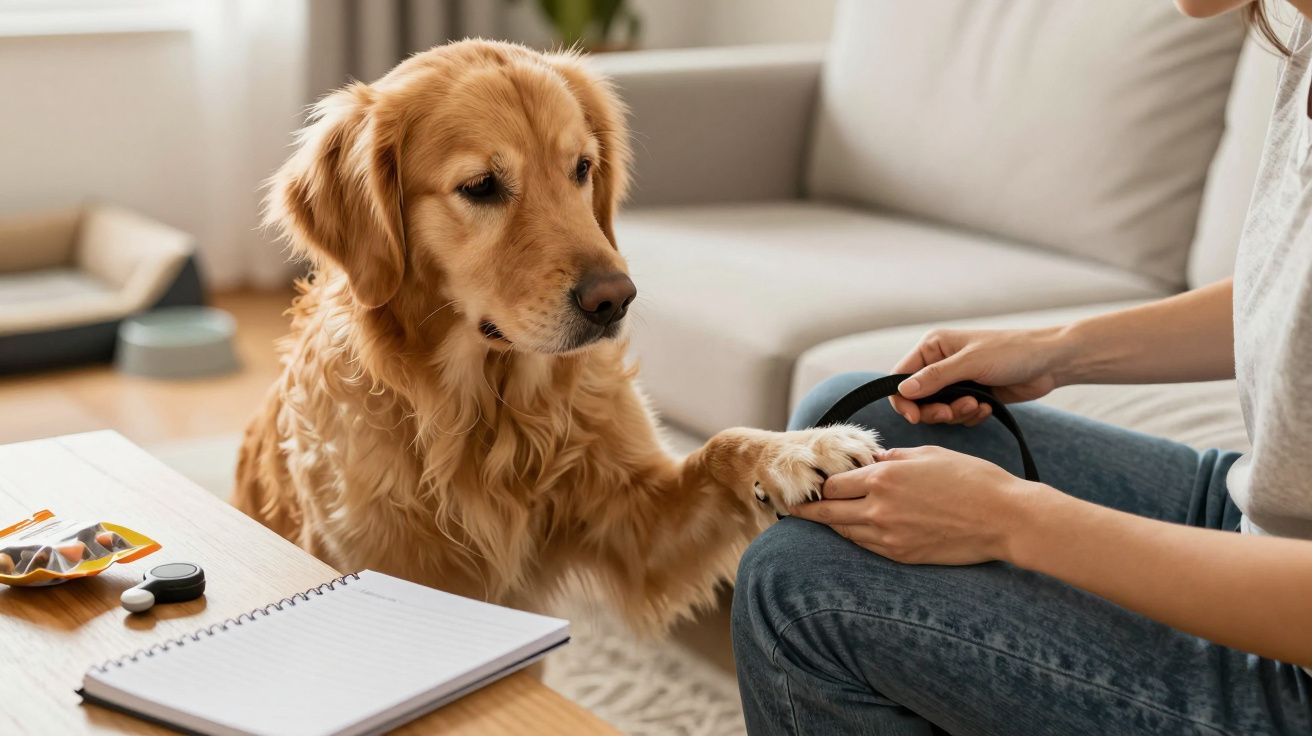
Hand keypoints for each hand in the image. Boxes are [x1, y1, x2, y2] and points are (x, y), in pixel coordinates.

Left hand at [790, 446, 1046, 564]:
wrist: (1004, 518)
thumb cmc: (971, 479)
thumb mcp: (928, 454)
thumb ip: (892, 458)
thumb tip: (871, 460)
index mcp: (883, 476)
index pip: (833, 483)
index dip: (820, 483)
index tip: (809, 482)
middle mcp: (878, 507)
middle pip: (827, 511)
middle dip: (809, 508)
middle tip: (793, 508)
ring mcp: (889, 536)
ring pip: (843, 531)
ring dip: (831, 524)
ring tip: (817, 519)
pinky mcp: (902, 555)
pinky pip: (865, 546)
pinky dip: (855, 537)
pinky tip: (851, 531)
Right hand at [891, 327, 1071, 425]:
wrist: (1050, 362)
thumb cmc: (1012, 352)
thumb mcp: (970, 363)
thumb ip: (935, 378)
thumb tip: (902, 390)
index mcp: (933, 347)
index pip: (901, 376)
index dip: (904, 399)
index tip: (916, 417)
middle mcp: (939, 364)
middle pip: (917, 398)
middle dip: (935, 410)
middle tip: (952, 413)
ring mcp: (956, 381)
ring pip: (938, 410)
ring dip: (956, 414)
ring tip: (977, 405)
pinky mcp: (971, 396)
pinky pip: (957, 416)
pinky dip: (969, 416)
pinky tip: (987, 408)